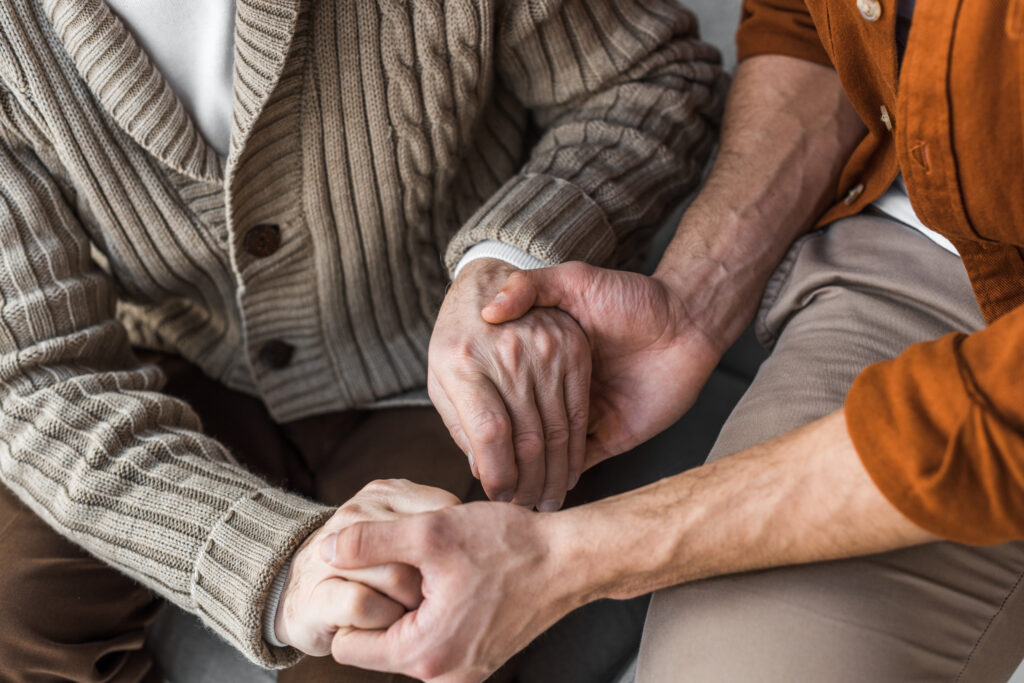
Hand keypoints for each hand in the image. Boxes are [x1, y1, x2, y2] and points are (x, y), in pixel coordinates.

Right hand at [274, 479, 459, 655]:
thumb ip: (436, 522)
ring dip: (412, 606)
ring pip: (399, 577)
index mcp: (384, 493)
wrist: (300, 595)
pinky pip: (367, 605)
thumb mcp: (404, 530)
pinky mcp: (317, 593)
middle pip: (423, 547)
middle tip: (432, 599)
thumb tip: (483, 530)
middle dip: (436, 582)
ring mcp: (332, 550)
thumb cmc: (368, 568)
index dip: (453, 548)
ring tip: (406, 613)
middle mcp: (356, 512)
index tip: (448, 570)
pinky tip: (379, 623)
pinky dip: (382, 620)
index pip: (442, 512)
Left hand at [321, 502, 577, 681]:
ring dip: (410, 606)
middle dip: (382, 604)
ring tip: (431, 567)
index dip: (352, 602)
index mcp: (424, 654)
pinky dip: (434, 611)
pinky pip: (437, 640)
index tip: (369, 568)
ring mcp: (465, 671)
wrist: (570, 559)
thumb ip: (371, 542)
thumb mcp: (431, 533)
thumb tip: (327, 548)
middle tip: (403, 562)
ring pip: (407, 640)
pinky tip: (453, 577)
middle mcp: (444, 676)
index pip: (348, 646)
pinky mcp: (481, 658)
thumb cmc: (509, 546)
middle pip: (377, 646)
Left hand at [428, 258, 590, 510]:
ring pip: (557, 429)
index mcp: (462, 364)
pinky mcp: (571, 346)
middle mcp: (504, 355)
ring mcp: (542, 348)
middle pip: (526, 437)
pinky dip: (574, 447)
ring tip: (546, 499)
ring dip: (554, 474)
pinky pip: (577, 409)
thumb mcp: (442, 377)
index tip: (500, 497)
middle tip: (527, 508)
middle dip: (529, 484)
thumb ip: (461, 425)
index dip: (498, 475)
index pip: (487, 434)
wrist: (486, 276)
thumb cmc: (456, 336)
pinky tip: (566, 470)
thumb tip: (482, 472)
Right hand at [481, 262, 721, 462]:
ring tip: (507, 488)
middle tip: (484, 471)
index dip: (486, 412)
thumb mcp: (576, 281)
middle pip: (524, 429)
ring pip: (550, 453)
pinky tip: (540, 486)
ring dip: (531, 470)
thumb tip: (488, 308)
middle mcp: (560, 392)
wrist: (688, 318)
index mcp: (545, 361)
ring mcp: (586, 417)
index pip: (506, 395)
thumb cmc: (632, 296)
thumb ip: (531, 287)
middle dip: (506, 452)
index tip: (467, 427)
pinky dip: (564, 477)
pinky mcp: (613, 436)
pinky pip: (584, 463)